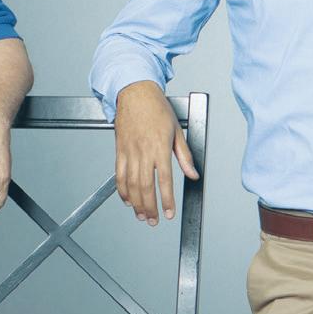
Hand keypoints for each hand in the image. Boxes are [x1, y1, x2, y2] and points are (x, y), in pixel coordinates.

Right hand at [114, 81, 198, 224]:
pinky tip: (127, 200)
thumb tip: (193, 174)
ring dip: (135, 203)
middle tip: (153, 221)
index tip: (169, 213)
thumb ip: (184, 155)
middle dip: (149, 207)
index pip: (164, 180)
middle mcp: (144, 151)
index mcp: (160, 148)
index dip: (166, 200)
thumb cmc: (157, 109)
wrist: (135, 93)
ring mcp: (129, 151)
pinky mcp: (120, 150)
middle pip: (145, 187)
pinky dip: (122, 190)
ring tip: (141, 215)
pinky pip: (119, 174)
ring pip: (131, 184)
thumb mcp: (176, 131)